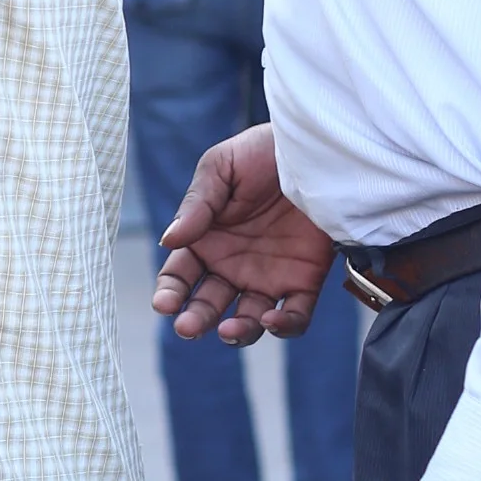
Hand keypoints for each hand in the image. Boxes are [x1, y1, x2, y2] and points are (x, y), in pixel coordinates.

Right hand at [151, 124, 335, 344]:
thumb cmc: (262, 153)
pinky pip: (294, 315)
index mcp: (206, 241)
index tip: (164, 304)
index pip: (180, 276)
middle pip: (208, 304)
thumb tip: (169, 240)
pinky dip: (283, 325)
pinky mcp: (305, 281)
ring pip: (248, 319)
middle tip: (188, 325)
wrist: (315, 149)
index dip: (170, 293)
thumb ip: (196, 205)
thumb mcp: (221, 168)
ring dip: (237, 331)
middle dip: (195, 318)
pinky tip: (272, 319)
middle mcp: (233, 265)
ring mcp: (268, 276)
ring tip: (230, 328)